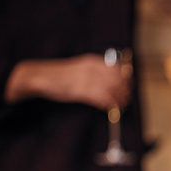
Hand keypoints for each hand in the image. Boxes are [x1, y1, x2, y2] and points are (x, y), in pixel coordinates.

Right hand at [4, 54, 131, 110]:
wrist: (41, 77)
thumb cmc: (62, 75)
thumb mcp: (82, 68)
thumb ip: (97, 72)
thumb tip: (113, 81)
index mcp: (93, 61)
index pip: (118, 69)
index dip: (126, 80)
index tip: (128, 87)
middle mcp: (92, 69)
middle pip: (118, 80)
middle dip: (125, 91)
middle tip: (126, 99)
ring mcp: (87, 80)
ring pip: (112, 90)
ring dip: (119, 100)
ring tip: (120, 106)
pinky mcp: (81, 91)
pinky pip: (101, 99)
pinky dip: (109, 105)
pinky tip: (109, 109)